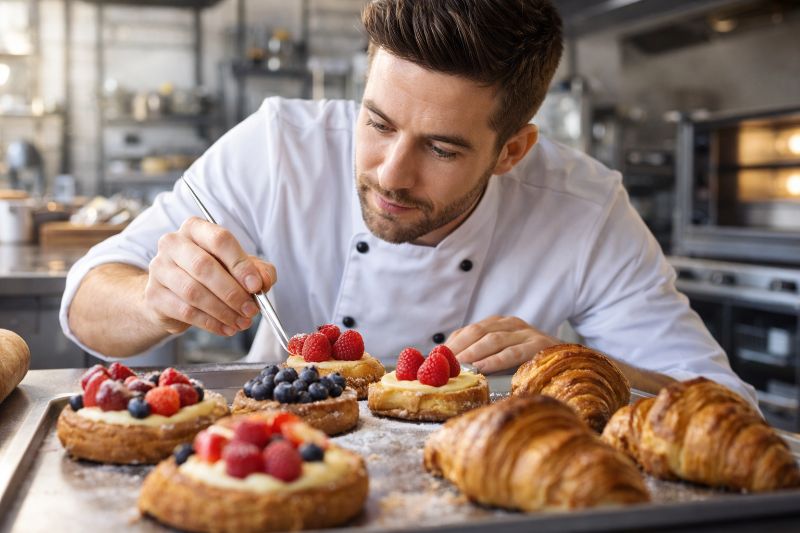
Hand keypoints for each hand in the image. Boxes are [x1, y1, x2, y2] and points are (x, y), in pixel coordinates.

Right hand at [144, 217, 276, 336]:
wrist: (172, 294)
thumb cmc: (210, 274)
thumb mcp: (238, 267)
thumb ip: (258, 270)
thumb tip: (263, 282)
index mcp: (196, 228)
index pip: (220, 240)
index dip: (240, 264)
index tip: (256, 286)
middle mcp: (173, 243)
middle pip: (204, 266)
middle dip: (232, 292)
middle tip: (251, 309)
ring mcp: (159, 268)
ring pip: (194, 292)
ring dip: (223, 311)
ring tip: (242, 322)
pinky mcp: (154, 295)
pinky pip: (186, 311)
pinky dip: (211, 323)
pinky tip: (226, 328)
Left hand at [447, 315, 559, 373]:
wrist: (569, 360)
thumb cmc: (530, 361)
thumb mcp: (504, 354)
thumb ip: (481, 354)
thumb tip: (448, 365)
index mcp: (499, 324)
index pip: (469, 330)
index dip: (451, 343)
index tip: (433, 358)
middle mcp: (511, 324)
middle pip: (477, 332)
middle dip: (457, 348)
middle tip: (440, 364)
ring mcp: (526, 334)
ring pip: (492, 340)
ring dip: (472, 353)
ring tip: (457, 366)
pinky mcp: (539, 346)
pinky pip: (513, 352)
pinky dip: (494, 361)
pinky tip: (481, 369)